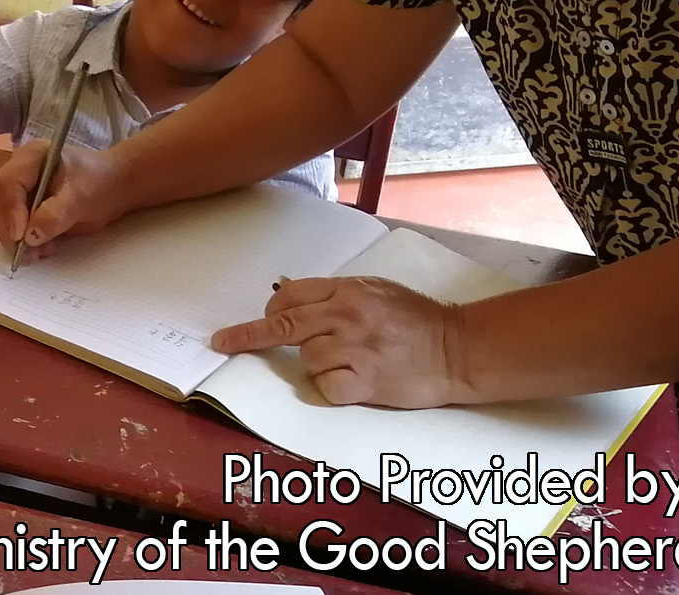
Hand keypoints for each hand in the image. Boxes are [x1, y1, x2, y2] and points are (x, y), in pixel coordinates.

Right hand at [0, 142, 132, 260]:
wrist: (114, 188)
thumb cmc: (100, 183)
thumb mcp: (81, 197)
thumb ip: (55, 215)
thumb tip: (30, 236)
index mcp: (30, 158)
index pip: (7, 183)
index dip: (10, 210)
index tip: (21, 236)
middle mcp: (18, 173)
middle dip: (8, 230)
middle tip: (24, 253)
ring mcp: (19, 192)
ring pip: (0, 218)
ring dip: (13, 240)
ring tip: (38, 253)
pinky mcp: (24, 210)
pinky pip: (12, 229)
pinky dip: (22, 243)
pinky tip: (41, 250)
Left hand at [209, 276, 471, 408]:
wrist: (457, 349)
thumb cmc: (415, 319)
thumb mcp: (373, 290)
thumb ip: (331, 294)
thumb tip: (286, 295)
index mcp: (347, 291)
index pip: (288, 296)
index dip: (269, 310)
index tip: (258, 320)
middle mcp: (346, 317)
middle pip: (283, 326)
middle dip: (246, 336)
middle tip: (222, 343)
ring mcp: (354, 349)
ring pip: (305, 359)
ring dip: (316, 363)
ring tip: (349, 360)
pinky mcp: (364, 382)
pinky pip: (324, 387)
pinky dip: (332, 388)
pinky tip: (354, 381)